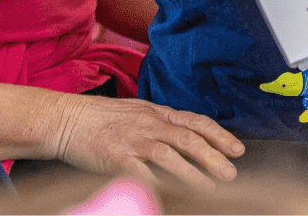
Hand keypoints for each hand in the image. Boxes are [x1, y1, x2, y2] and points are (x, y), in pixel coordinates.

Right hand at [53, 92, 244, 189]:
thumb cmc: (105, 118)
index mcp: (159, 113)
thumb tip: (189, 134)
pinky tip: (170, 196)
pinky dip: (157, 184)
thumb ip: (163, 123)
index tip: (238, 149)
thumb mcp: (140, 112)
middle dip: (214, 156)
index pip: (197, 122)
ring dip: (193, 173)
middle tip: (232, 172)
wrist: (69, 118)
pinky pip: (141, 173)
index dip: (220, 135)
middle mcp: (151, 124)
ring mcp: (134, 140)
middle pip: (189, 139)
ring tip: (211, 188)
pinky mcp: (116, 157)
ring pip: (170, 156)